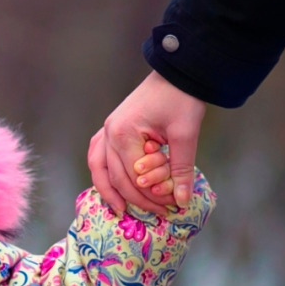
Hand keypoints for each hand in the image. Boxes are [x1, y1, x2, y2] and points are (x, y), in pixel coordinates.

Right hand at [89, 70, 205, 214]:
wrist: (177, 73)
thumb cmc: (181, 99)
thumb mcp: (185, 134)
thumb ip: (181, 169)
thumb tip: (181, 200)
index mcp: (124, 133)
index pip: (134, 176)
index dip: (151, 195)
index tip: (171, 206)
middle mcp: (109, 133)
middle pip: (116, 177)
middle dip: (137, 198)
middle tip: (158, 212)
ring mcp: (107, 129)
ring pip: (99, 168)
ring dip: (109, 190)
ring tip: (121, 209)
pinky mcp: (112, 128)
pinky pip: (99, 155)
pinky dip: (104, 172)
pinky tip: (111, 184)